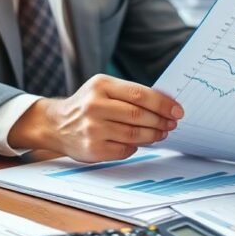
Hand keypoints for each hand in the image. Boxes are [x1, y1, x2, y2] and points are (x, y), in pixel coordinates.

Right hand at [8, 74, 183, 161]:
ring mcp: (93, 129)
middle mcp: (94, 106)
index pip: (140, 94)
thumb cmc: (87, 105)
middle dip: (161, 121)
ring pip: (135, 135)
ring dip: (153, 135)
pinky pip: (125, 149)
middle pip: (139, 115)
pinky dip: (136, 146)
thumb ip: (131, 93)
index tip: (177, 111)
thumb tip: (166, 103)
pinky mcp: (93, 150)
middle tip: (171, 124)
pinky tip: (139, 142)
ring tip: (161, 133)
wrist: (57, 125)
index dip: (163, 104)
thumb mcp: (103, 88)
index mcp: (100, 85)